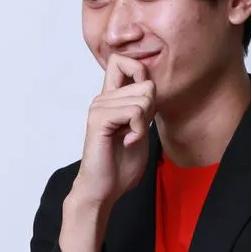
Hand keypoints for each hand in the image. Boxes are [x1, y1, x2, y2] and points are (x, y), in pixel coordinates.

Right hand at [71, 56, 156, 210]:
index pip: (123, 61)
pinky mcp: (99, 118)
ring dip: (144, 124)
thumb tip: (151, 87)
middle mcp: (103, 98)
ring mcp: (99, 106)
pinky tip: (128, 142)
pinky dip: (139, 130)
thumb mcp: (140, 131)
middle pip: (146, 83)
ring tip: (130, 139)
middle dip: (151, 110)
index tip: (145, 104)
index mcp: (111, 99)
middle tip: (137, 130)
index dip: (142, 73)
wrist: (103, 190)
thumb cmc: (120, 167)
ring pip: (143, 99)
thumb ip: (144, 109)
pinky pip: (134, 111)